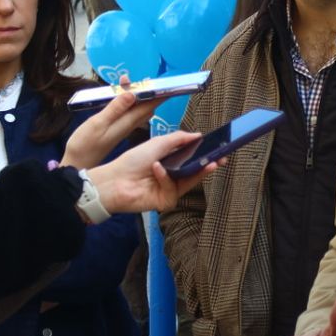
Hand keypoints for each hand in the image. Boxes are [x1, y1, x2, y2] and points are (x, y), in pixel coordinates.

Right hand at [62, 78, 161, 168]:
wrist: (78, 164)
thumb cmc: (85, 145)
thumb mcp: (98, 124)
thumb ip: (115, 109)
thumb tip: (132, 94)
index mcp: (127, 122)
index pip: (148, 106)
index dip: (158, 95)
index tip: (168, 85)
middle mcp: (128, 124)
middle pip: (144, 106)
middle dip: (148, 92)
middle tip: (147, 78)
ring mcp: (122, 127)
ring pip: (135, 108)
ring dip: (135, 94)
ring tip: (128, 81)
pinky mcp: (115, 128)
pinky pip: (126, 111)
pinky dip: (125, 101)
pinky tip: (119, 95)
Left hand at [84, 131, 216, 213]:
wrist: (114, 181)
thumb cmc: (131, 161)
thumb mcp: (156, 143)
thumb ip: (178, 139)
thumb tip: (198, 134)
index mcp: (169, 161)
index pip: (191, 157)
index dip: (204, 153)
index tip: (217, 148)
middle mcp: (171, 175)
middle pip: (195, 171)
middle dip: (208, 165)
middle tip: (221, 159)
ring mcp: (169, 189)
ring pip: (190, 181)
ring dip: (197, 171)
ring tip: (208, 162)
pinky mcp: (165, 201)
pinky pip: (174, 189)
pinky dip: (166, 178)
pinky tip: (157, 169)